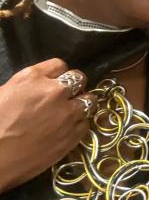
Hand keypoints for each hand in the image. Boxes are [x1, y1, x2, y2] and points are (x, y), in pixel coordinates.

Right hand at [0, 58, 95, 193]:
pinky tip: (67, 129)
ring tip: (70, 113)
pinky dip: (79, 123)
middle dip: (73, 86)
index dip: (57, 74)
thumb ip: (29, 85)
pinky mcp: (74, 135)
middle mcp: (56, 92)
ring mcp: (68, 113)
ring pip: (89, 100)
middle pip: (79, 79)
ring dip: (81, 104)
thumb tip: (40, 86)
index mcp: (34, 79)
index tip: (54, 82)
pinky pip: (86, 122)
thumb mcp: (5, 93)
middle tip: (64, 96)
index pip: (59, 64)